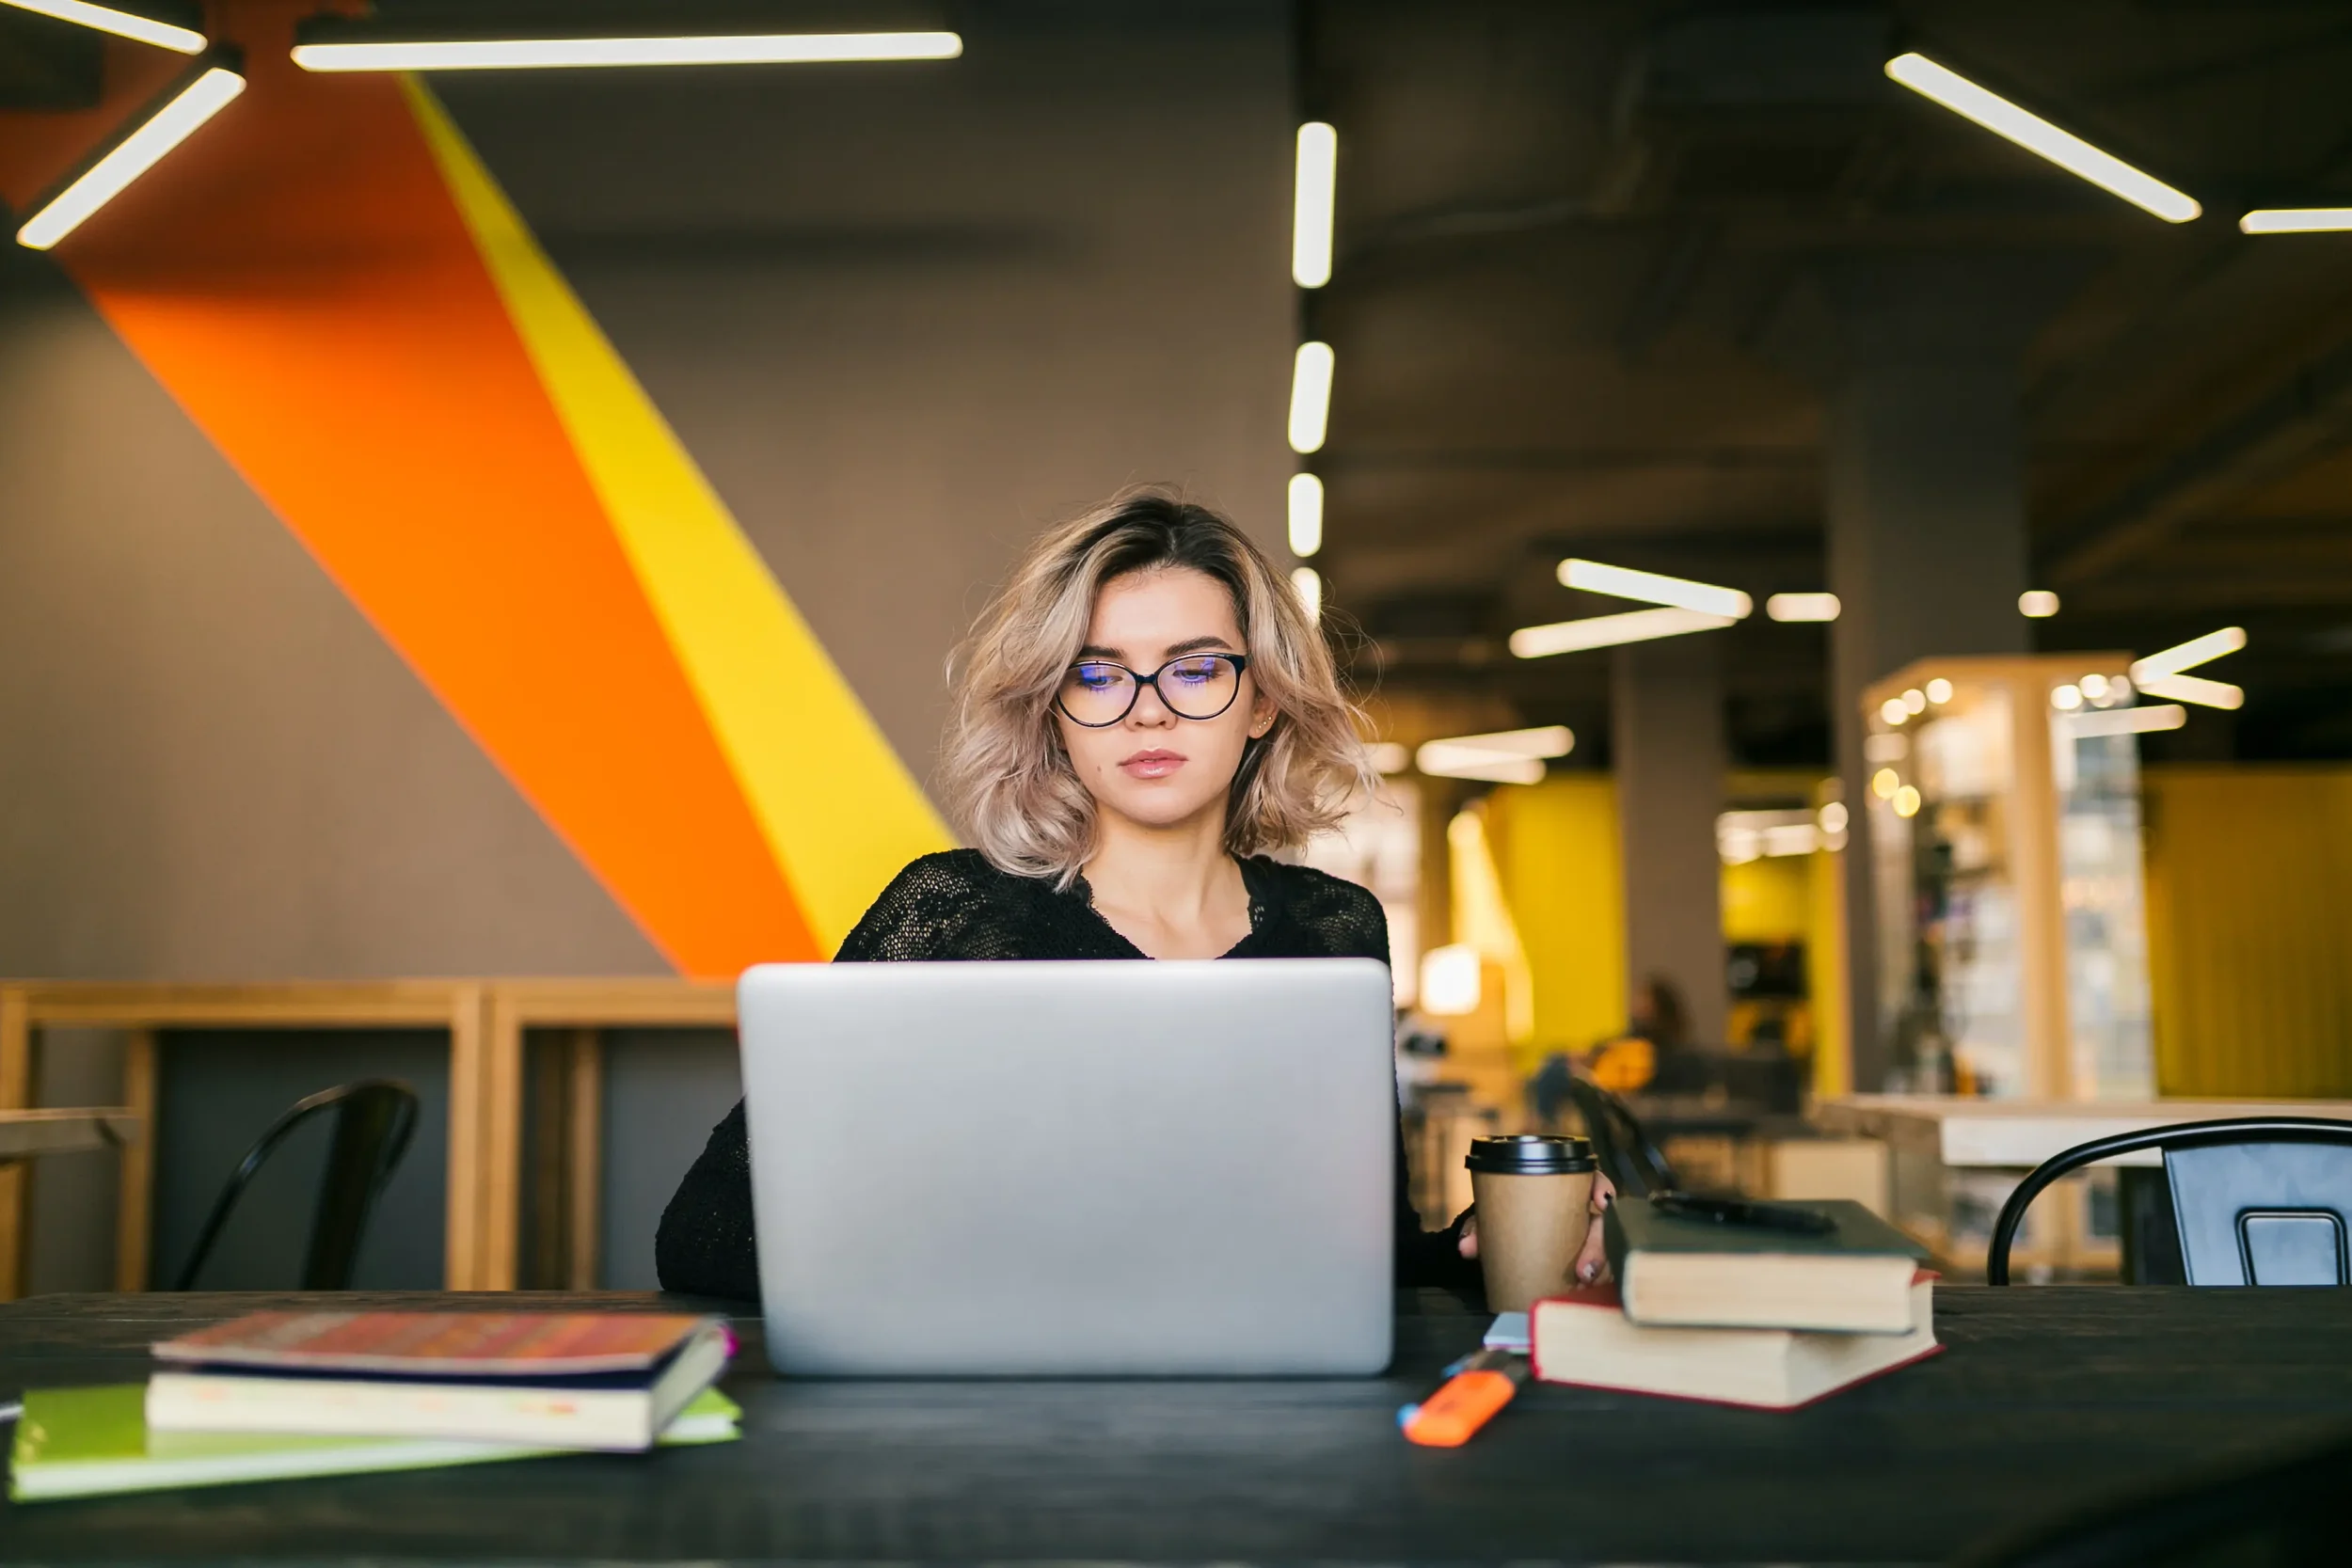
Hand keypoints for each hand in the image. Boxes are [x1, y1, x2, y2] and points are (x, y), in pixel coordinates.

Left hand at [1457, 1171, 1617, 1283]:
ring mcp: (1587, 1237)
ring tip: (1582, 1285)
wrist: (1499, 1240)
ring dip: (1598, 1270)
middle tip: (1585, 1270)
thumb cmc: (1503, 1218)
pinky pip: (1601, 1271)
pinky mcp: (1588, 1260)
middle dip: (1599, 1246)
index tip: (1602, 1201)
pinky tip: (1584, 1293)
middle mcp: (1581, 1212)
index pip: (1591, 1178)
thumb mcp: (1491, 1217)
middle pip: (1604, 1222)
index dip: (1601, 1186)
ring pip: (1606, 1250)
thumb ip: (1478, 1228)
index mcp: (1562, 1190)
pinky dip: (1594, 1284)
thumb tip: (1466, 1248)